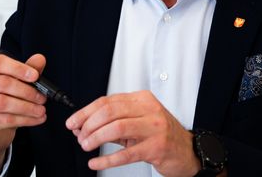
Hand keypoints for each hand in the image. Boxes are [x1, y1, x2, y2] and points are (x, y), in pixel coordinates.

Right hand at [0, 53, 47, 175]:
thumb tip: (40, 59)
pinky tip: (36, 119)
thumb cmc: (3, 100)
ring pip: (2, 102)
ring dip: (27, 107)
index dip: (17, 68)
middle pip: (2, 83)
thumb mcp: (17, 83)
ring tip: (41, 110)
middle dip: (26, 91)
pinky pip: (4, 120)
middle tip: (42, 97)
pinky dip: (24, 119)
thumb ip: (28, 70)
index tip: (35, 76)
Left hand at [65, 90, 199, 176]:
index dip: (86, 112)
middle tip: (80, 136)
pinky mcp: (156, 148)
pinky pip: (126, 154)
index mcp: (142, 99)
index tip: (73, 122)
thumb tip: (84, 126)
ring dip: (96, 138)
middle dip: (89, 125)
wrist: (188, 151)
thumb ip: (113, 122)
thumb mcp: (139, 121)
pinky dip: (106, 159)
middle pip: (110, 112)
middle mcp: (149, 110)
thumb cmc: (161, 135)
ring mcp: (154, 128)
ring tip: (86, 145)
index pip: (108, 101)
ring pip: (116, 128)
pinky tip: (96, 162)